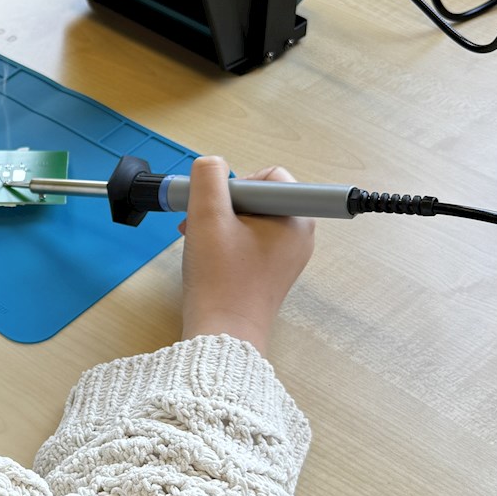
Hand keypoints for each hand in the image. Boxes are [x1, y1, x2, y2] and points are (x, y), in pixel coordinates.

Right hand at [178, 156, 314, 353]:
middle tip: (200, 221)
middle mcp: (298, 235)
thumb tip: (211, 164)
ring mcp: (285, 255)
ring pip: (249, 217)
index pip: (270, 177)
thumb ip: (208, 177)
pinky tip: (205, 251)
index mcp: (296, 220)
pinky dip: (224, 238)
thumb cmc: (220, 279)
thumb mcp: (207, 216)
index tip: (216, 205)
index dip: (237, 183)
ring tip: (198, 238)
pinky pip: (249, 238)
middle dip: (223, 203)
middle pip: (258, 196)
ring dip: (219, 220)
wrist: (222, 332)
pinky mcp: (270, 269)